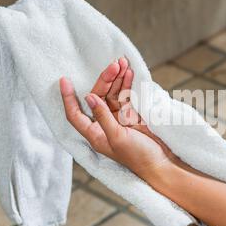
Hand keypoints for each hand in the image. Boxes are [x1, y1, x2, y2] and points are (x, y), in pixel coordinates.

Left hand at [59, 58, 180, 182]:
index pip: (75, 114)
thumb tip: (89, 97)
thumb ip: (103, 116)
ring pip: (113, 94)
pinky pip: (126, 95)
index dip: (68, 98)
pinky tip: (129, 72)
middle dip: (104, 80)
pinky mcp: (132, 114)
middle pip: (97, 97)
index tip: (64, 80)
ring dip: (117, 78)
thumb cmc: (137, 157)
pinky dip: (127, 84)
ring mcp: (118, 118)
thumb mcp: (117, 137)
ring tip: (122, 63)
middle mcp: (104, 125)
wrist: (161, 163)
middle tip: (114, 65)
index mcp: (95, 134)